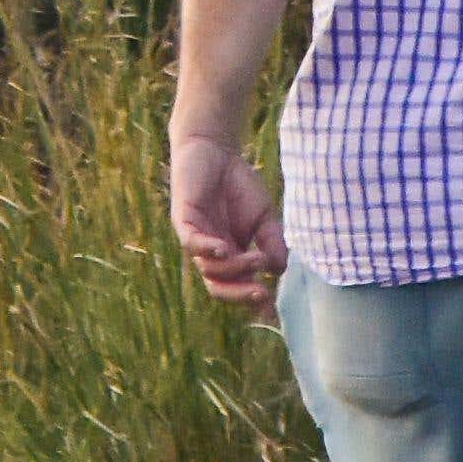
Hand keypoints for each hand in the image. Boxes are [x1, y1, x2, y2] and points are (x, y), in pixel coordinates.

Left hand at [167, 134, 284, 308]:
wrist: (216, 151)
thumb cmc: (239, 186)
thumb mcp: (265, 218)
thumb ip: (272, 244)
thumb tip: (279, 271)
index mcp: (231, 257)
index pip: (238, 286)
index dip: (253, 301)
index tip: (273, 309)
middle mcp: (211, 254)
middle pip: (219, 288)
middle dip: (240, 295)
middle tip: (262, 294)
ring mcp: (196, 239)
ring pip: (209, 270)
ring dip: (236, 268)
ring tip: (256, 258)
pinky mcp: (183, 220)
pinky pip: (191, 243)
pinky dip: (207, 250)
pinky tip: (223, 250)